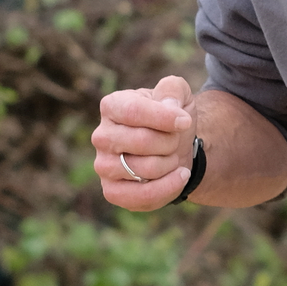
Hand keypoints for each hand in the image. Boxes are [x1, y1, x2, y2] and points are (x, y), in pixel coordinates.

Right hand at [92, 75, 195, 209]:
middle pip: (142, 141)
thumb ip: (173, 89)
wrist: (174, 150)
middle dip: (170, 142)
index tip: (185, 122)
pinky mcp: (112, 192)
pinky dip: (168, 188)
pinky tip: (178, 177)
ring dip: (170, 164)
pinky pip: (142, 196)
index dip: (164, 118)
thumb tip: (169, 107)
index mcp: (112, 106)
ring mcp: (103, 166)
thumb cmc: (171, 119)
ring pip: (145, 169)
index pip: (133, 111)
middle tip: (174, 141)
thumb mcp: (178, 95)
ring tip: (171, 157)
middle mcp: (101, 136)